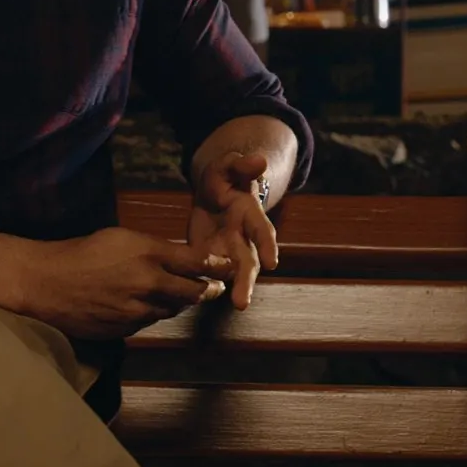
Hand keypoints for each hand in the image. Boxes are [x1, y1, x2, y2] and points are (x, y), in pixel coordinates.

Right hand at [22, 227, 232, 340]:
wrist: (45, 283)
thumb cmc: (81, 253)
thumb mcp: (120, 238)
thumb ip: (152, 249)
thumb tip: (177, 257)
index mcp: (147, 254)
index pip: (196, 262)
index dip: (218, 265)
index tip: (229, 266)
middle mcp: (147, 283)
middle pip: (193, 293)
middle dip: (207, 290)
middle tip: (213, 288)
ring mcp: (136, 310)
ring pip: (172, 310)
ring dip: (179, 304)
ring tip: (182, 296)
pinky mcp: (125, 330)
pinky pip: (148, 322)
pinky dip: (153, 314)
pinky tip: (147, 305)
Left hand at [187, 150, 279, 309]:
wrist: (214, 191)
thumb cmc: (225, 177)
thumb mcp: (229, 166)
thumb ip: (242, 166)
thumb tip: (259, 160)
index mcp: (249, 214)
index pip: (261, 230)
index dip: (266, 245)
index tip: (272, 263)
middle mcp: (243, 237)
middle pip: (247, 263)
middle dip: (245, 282)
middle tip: (242, 303)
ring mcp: (226, 250)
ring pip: (231, 274)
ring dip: (232, 289)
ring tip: (233, 306)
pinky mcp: (207, 257)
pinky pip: (206, 273)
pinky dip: (203, 285)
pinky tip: (194, 300)